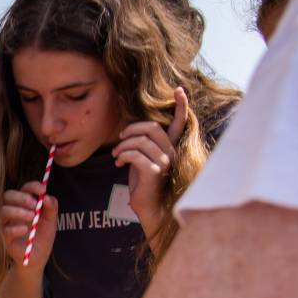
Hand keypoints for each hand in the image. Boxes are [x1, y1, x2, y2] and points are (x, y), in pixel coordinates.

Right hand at [1, 181, 57, 267]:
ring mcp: (5, 224)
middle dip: (22, 198)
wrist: (38, 257)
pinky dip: (14, 228)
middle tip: (35, 205)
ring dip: (17, 211)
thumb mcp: (51, 221)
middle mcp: (11, 210)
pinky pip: (3, 230)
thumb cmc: (42, 236)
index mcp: (23, 203)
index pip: (24, 189)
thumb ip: (51, 207)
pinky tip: (26, 230)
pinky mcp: (2, 238)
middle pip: (7, 195)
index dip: (32, 187)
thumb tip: (47, 197)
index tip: (43, 190)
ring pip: (2, 211)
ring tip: (32, 217)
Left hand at [113, 87, 188, 225]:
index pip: (180, 123)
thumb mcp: (143, 159)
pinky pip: (135, 154)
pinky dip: (123, 155)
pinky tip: (119, 163)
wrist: (149, 207)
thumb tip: (129, 132)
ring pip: (141, 140)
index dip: (181, 106)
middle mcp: (172, 152)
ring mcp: (165, 162)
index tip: (179, 90)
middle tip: (121, 139)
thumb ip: (142, 145)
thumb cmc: (144, 183)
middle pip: (152, 127)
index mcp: (170, 147)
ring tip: (116, 155)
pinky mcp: (154, 172)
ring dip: (123, 146)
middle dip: (132, 129)